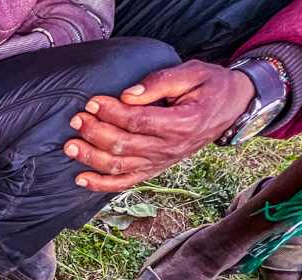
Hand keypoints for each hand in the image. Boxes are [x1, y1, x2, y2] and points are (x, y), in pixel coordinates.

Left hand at [65, 61, 254, 191]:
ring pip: (120, 167)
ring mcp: (161, 162)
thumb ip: (160, 81)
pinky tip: (80, 179)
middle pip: (125, 145)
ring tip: (70, 145)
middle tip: (76, 119)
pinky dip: (101, 185)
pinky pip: (125, 183)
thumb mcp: (193, 73)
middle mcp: (170, 149)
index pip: (138, 122)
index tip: (92, 102)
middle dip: (96, 133)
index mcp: (182, 124)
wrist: (230, 109)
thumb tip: (128, 94)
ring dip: (91, 158)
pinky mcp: (153, 169)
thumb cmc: (210, 87)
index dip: (112, 113)